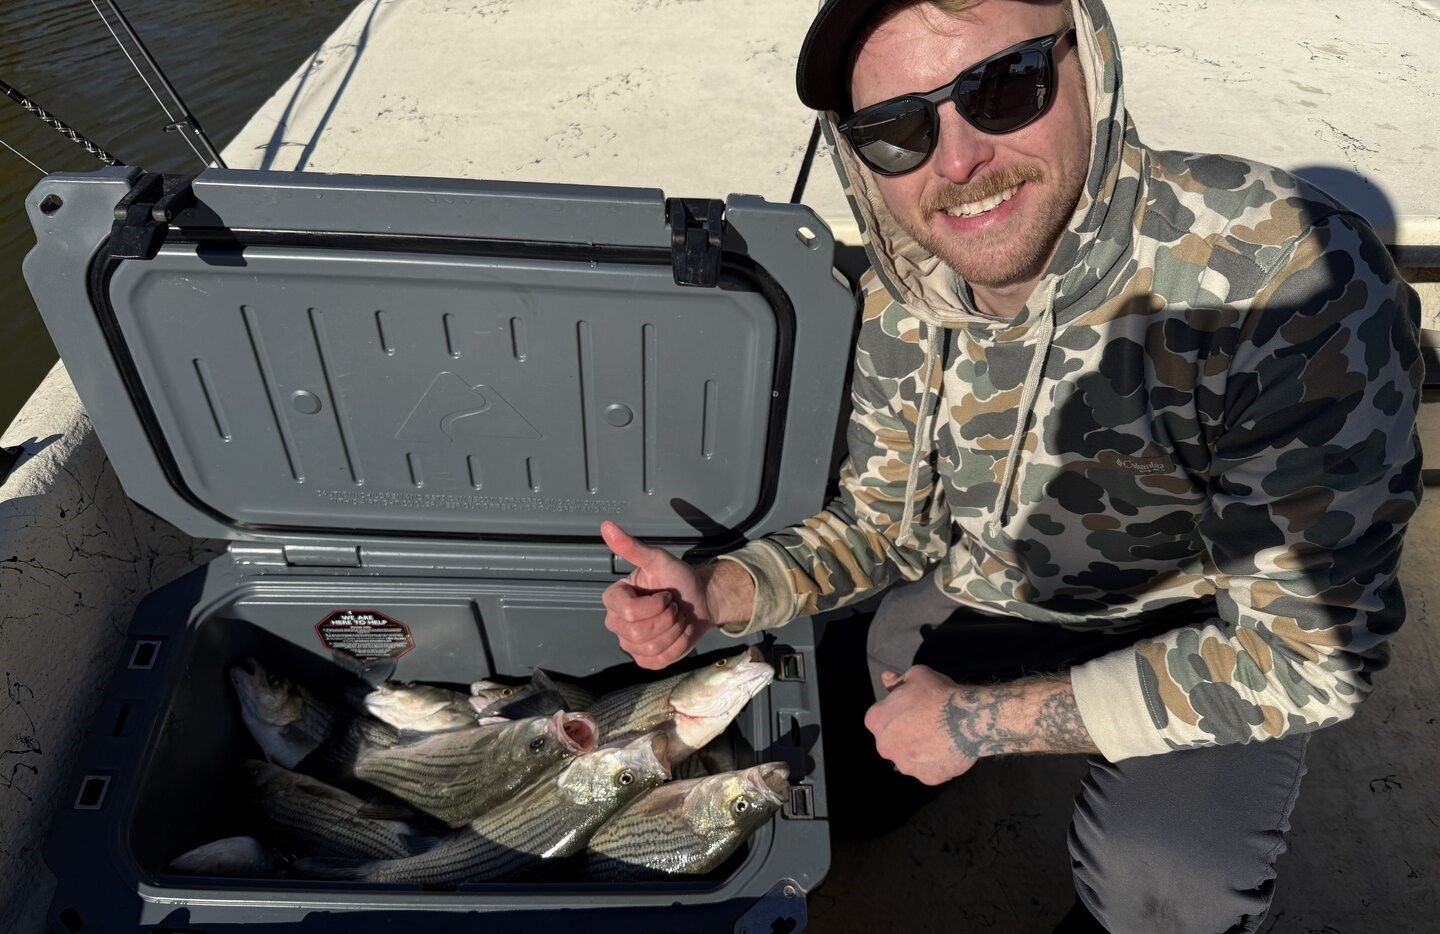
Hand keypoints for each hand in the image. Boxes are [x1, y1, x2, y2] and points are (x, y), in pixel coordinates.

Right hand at [600, 520, 713, 669]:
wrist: (700, 600)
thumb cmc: (677, 579)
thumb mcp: (658, 560)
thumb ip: (631, 547)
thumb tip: (606, 525)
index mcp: (614, 599)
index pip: (628, 612)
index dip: (655, 605)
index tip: (665, 594)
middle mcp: (617, 623)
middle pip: (638, 634)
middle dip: (667, 618)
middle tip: (674, 606)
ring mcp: (630, 644)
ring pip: (650, 648)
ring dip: (675, 631)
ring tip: (678, 618)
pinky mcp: (646, 660)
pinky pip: (659, 661)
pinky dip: (678, 646)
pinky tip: (680, 633)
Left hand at [864, 666, 978, 784]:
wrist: (966, 720)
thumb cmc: (937, 694)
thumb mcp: (916, 675)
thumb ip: (898, 680)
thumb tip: (886, 678)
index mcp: (876, 720)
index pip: (881, 716)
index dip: (897, 710)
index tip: (913, 707)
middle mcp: (884, 747)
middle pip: (893, 740)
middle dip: (906, 733)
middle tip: (926, 722)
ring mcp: (905, 766)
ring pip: (909, 757)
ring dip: (920, 750)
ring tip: (940, 736)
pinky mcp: (927, 778)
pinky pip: (929, 769)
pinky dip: (937, 762)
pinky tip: (948, 749)